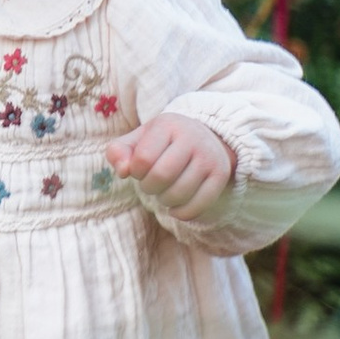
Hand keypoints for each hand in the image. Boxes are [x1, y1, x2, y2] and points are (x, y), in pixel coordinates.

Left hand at [110, 112, 235, 214]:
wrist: (205, 137)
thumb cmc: (163, 142)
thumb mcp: (139, 139)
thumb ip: (118, 151)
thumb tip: (123, 171)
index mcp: (168, 125)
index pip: (143, 158)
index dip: (135, 171)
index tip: (139, 169)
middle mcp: (192, 138)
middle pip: (161, 176)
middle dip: (148, 187)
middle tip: (150, 184)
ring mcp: (209, 157)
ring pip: (179, 194)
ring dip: (164, 201)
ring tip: (164, 192)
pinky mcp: (220, 176)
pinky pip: (198, 206)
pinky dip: (181, 213)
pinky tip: (175, 208)